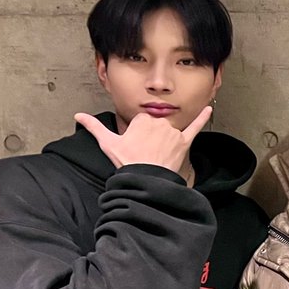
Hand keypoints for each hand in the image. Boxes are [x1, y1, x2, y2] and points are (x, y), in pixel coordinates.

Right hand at [74, 107, 210, 174]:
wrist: (146, 179)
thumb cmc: (127, 162)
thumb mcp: (108, 143)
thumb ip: (94, 126)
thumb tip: (79, 116)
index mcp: (142, 120)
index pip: (142, 122)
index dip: (139, 134)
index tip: (136, 145)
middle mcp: (159, 123)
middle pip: (156, 126)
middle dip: (152, 138)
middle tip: (146, 153)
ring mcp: (173, 133)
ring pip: (170, 132)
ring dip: (165, 141)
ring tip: (158, 155)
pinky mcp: (184, 142)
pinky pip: (195, 127)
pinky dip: (202, 118)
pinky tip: (209, 109)